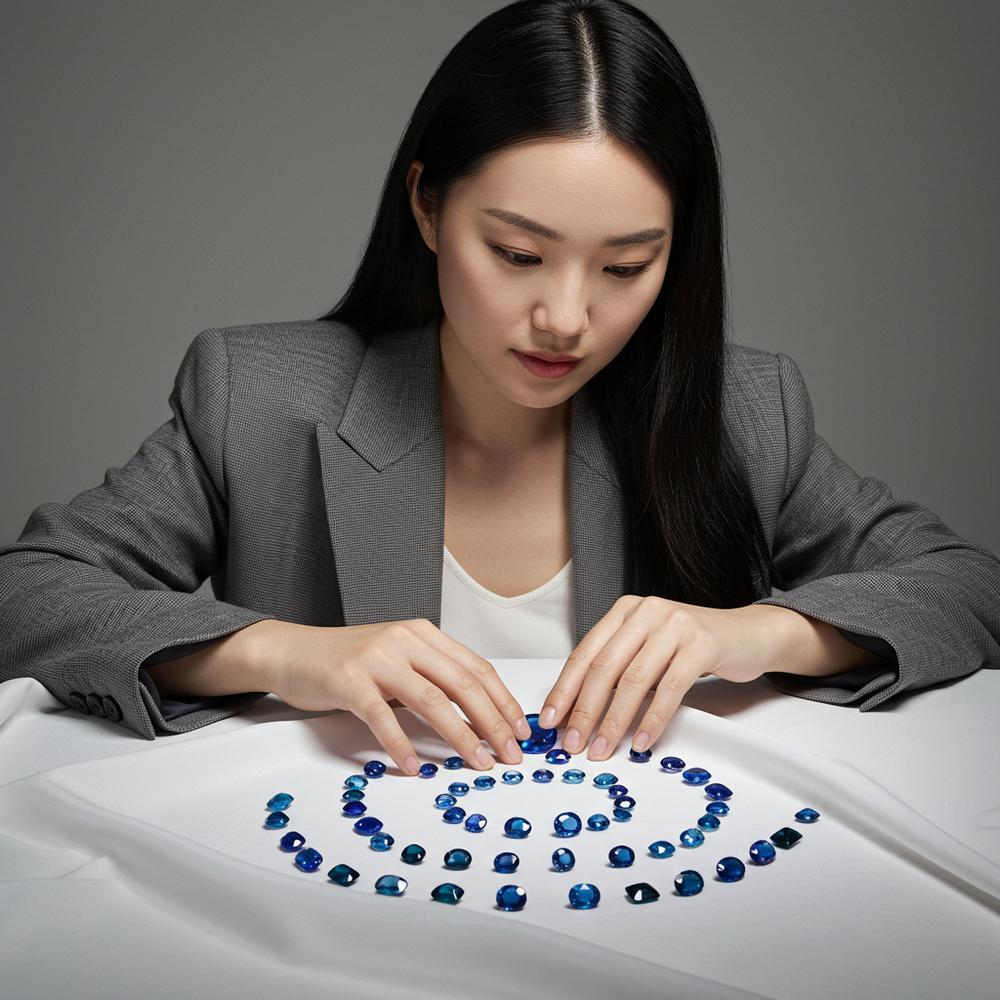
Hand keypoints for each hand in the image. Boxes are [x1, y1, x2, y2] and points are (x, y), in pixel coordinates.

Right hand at [266, 618, 532, 774]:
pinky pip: (382, 717)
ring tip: (477, 763)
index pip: (476, 668)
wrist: (291, 652)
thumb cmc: (346, 660)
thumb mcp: (397, 658)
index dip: (503, 702)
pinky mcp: (349, 680)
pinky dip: (402, 745)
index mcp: (423, 634)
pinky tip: (414, 767)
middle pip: (463, 683)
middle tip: (509, 754)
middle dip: (493, 722)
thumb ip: (431, 675)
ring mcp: (377, 658)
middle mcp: (405, 640)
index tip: (520, 731)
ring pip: (431, 700)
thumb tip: (476, 715)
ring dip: (460, 736)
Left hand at [538, 596, 794, 759]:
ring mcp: (675, 625)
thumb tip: (578, 711)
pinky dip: (652, 719)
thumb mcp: (648, 647)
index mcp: (625, 611)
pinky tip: (641, 742)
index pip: (585, 653)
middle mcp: (646, 612)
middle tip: (573, 743)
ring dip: (614, 721)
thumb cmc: (691, 647)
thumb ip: (619, 668)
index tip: (549, 721)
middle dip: (584, 710)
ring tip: (602, 749)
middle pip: (604, 667)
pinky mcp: (701, 644)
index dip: (564, 689)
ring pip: (634, 680)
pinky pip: (669, 688)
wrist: (748, 634)